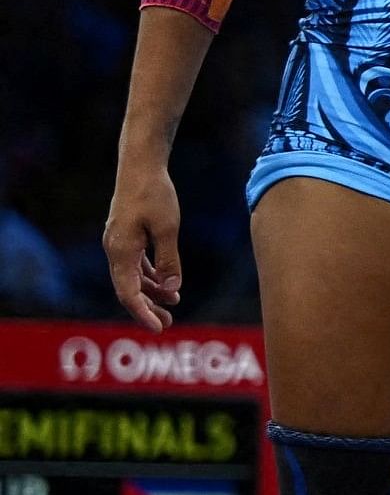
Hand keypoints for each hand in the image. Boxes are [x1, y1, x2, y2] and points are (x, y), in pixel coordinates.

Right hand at [103, 162, 184, 331]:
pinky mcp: (125, 236)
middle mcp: (114, 250)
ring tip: (171, 305)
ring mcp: (118, 243)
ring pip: (131, 277)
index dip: (142, 313)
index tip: (158, 328)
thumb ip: (169, 261)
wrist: (140, 166)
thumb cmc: (155, 194)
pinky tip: (164, 284)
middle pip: (127, 289)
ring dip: (150, 292)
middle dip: (146, 308)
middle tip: (167, 323)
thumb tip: (171, 291)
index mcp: (121, 252)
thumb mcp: (168, 229)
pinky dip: (149, 275)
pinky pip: (135, 264)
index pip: (128, 293)